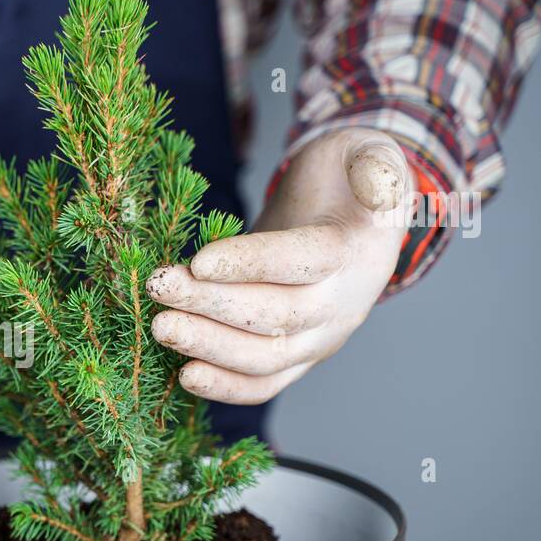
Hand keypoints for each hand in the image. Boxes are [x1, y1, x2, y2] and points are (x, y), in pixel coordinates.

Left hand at [147, 128, 411, 404]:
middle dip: (213, 303)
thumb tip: (379, 182)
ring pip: (266, 357)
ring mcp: (320, 339)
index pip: (305, 261)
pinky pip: (264, 384)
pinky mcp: (297, 359)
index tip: (199, 260)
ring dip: (210, 346)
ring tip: (162, 326)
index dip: (252, 263)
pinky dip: (227, 387)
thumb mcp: (364, 154)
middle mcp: (342, 305)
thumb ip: (374, 163)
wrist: (354, 225)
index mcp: (356, 253)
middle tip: (160, 286)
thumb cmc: (346, 183)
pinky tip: (186, 376)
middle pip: (278, 315)